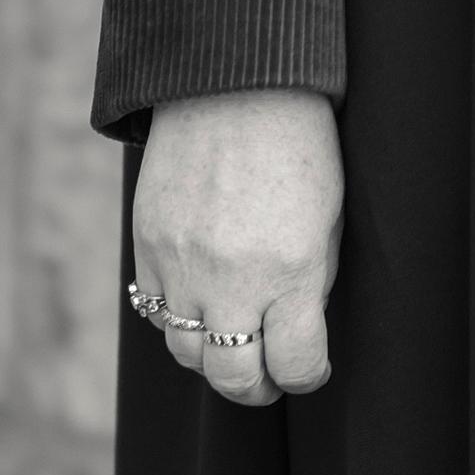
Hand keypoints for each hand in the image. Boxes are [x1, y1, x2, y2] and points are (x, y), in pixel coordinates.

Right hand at [114, 86, 342, 412]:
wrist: (233, 86)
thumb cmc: (298, 149)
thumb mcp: (327, 222)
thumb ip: (311, 285)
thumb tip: (292, 332)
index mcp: (291, 271)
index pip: (296, 365)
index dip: (307, 376)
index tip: (309, 367)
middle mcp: (230, 278)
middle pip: (233, 376)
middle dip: (256, 388)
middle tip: (268, 377)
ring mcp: (181, 264)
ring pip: (187, 353)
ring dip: (212, 358)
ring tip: (233, 340)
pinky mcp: (147, 245)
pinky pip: (156, 312)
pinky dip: (179, 319)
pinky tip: (200, 302)